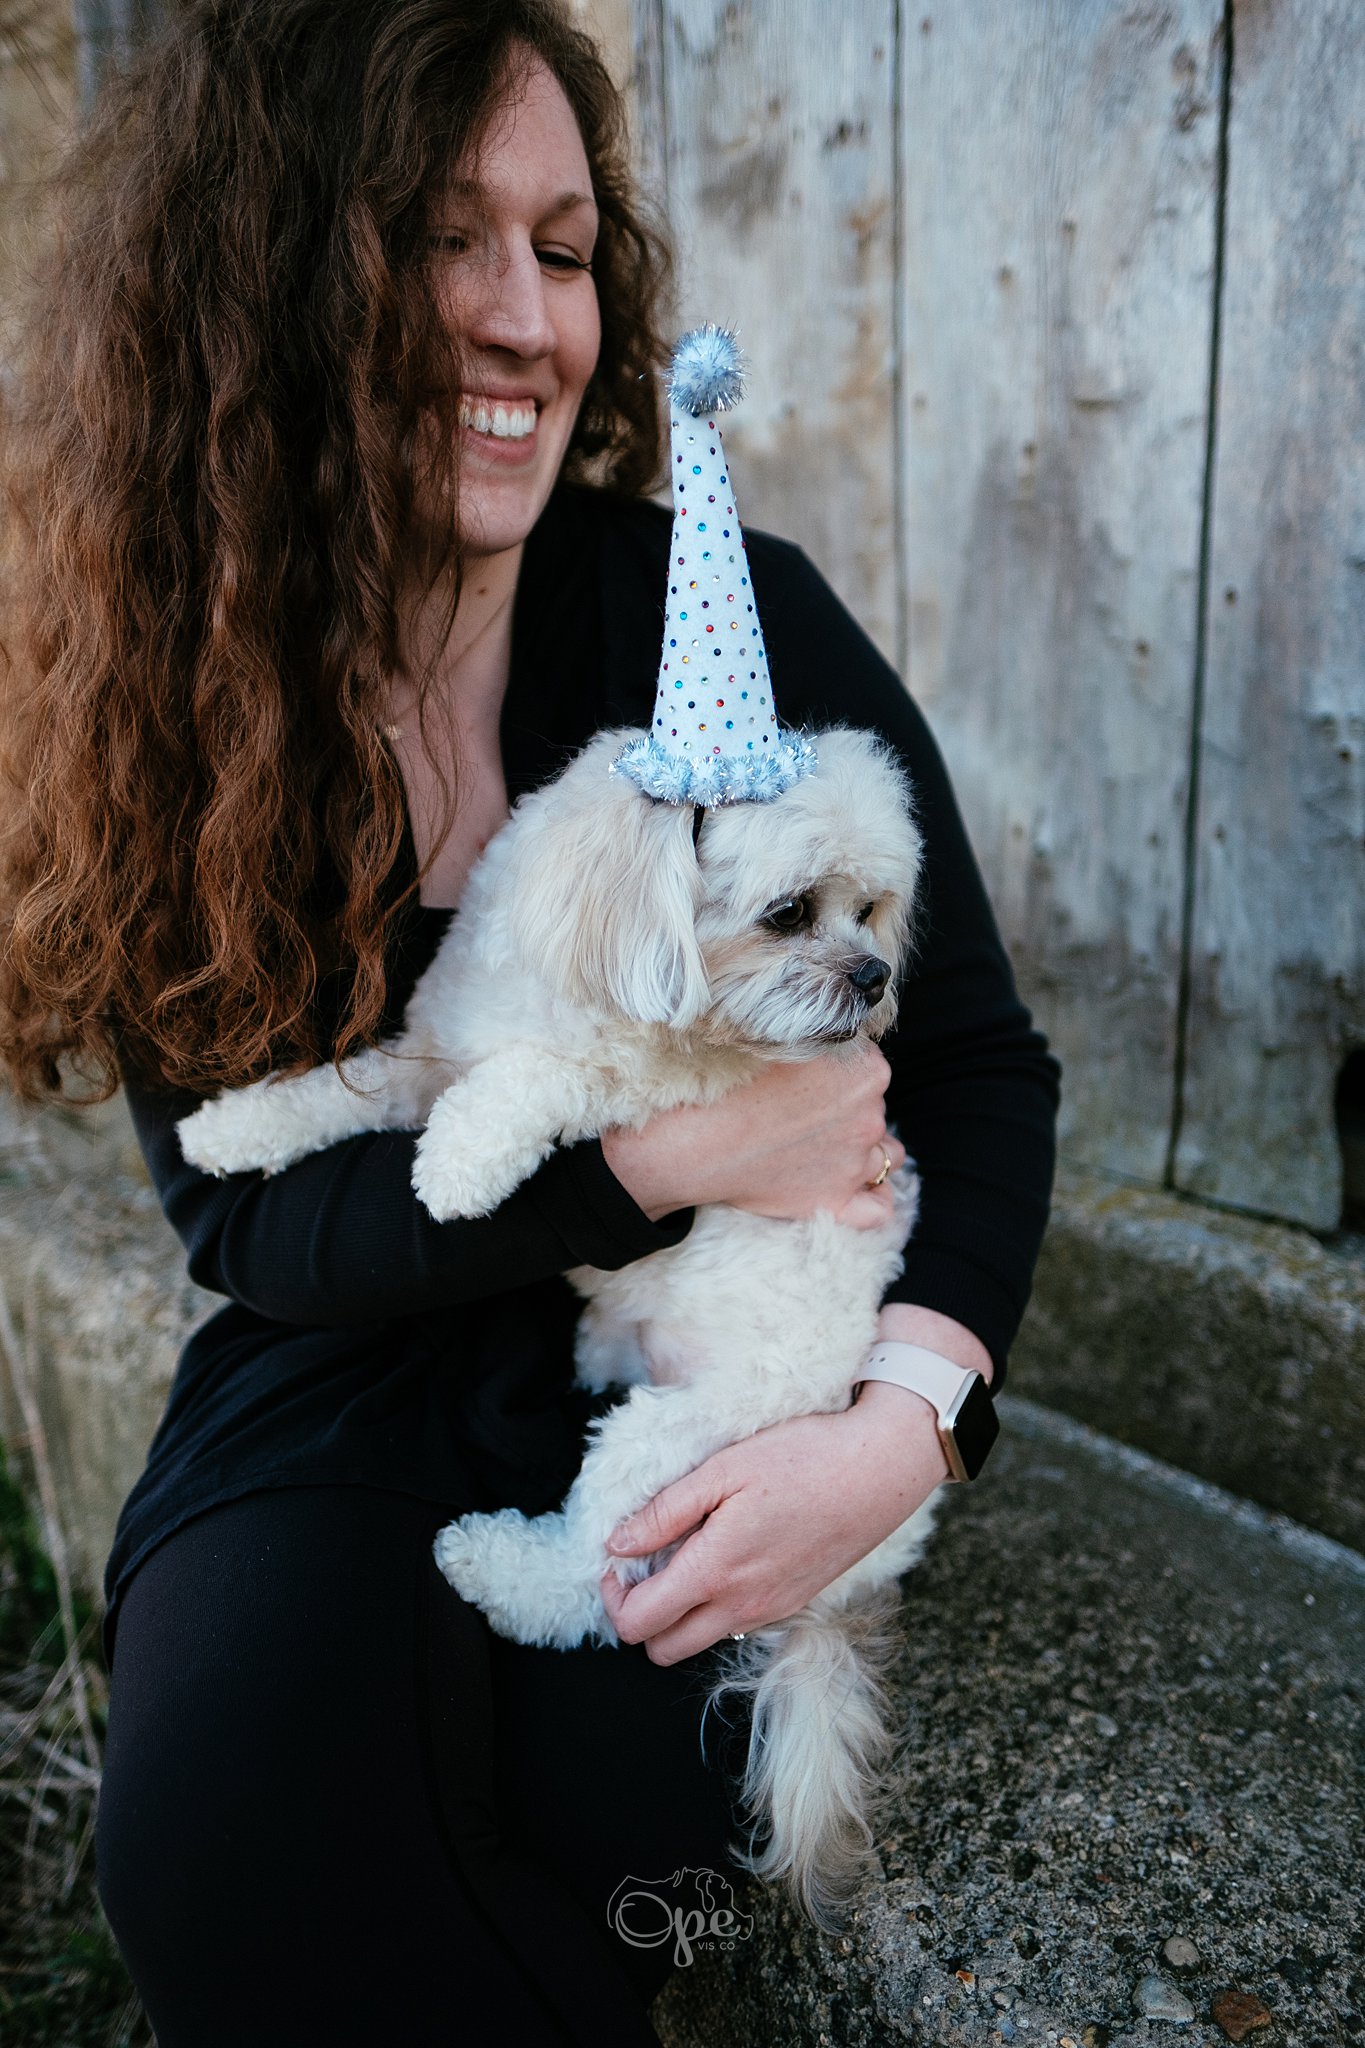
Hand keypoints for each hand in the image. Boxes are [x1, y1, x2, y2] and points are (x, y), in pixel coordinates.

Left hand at [599, 1376, 949, 1664]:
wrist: (878, 1470)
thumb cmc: (802, 1459)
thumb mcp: (723, 1470)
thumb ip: (664, 1513)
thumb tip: (617, 1545)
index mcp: (715, 1572)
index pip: (638, 1624)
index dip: (613, 1597)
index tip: (617, 1560)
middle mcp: (742, 1607)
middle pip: (663, 1650)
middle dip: (640, 1616)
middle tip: (643, 1565)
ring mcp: (771, 1611)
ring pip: (700, 1641)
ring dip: (677, 1614)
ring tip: (684, 1555)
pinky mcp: (793, 1603)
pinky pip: (736, 1625)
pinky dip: (715, 1605)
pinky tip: (725, 1554)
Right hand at [601, 1041, 903, 1229]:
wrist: (689, 1141)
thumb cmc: (722, 1081)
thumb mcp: (772, 1034)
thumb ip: (812, 1032)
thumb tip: (822, 1029)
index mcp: (864, 1067)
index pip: (865, 1059)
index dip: (833, 1063)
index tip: (802, 1070)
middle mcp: (870, 1114)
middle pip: (873, 1104)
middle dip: (845, 1103)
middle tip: (796, 1104)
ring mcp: (855, 1161)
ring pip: (884, 1151)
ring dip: (860, 1144)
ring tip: (819, 1142)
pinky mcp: (835, 1200)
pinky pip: (878, 1207)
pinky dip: (873, 1197)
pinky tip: (854, 1188)